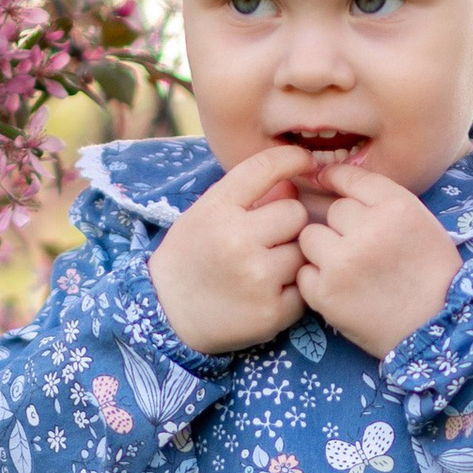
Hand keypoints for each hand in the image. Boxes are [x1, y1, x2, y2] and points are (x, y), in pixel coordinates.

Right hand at [146, 145, 312, 354]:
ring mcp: (257, 278)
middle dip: (287, 223)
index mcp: (216, 210)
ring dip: (291, 257)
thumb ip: (248, 195)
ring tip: (264, 267)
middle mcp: (236, 240)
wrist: (167, 314)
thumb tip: (294, 180)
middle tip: (267, 238)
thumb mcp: (206, 214)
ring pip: (303, 250)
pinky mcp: (273, 312)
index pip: (264, 168)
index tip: (303, 161)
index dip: (291, 159)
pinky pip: (304, 286)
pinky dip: (292, 289)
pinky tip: (268, 291)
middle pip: (296, 213)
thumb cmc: (192, 256)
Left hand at [294, 164, 460, 358]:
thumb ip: (382, 199)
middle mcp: (368, 229)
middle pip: (333, 210)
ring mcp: (343, 262)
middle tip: (361, 250)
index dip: (335, 179)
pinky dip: (316, 280)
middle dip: (342, 227)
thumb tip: (332, 176)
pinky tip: (340, 289)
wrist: (436, 328)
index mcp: (396, 206)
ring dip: (323, 249)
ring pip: (310, 236)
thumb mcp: (421, 221)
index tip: (326, 181)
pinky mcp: (326, 293)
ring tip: (346, 268)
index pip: (350, 177)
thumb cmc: (433, 273)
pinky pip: (304, 272)